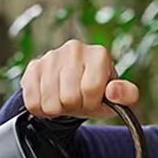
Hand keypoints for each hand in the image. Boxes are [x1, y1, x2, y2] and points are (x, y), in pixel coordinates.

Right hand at [21, 39, 139, 118]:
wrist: (74, 89)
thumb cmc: (99, 94)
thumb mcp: (118, 98)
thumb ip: (126, 95)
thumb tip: (114, 91)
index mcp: (98, 54)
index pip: (90, 89)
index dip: (91, 103)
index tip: (93, 100)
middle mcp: (74, 49)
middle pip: (69, 97)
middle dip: (74, 106)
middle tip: (77, 101)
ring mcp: (51, 56)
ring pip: (49, 102)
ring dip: (57, 109)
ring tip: (64, 100)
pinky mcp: (33, 66)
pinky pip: (32, 101)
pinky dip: (41, 108)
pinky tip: (49, 99)